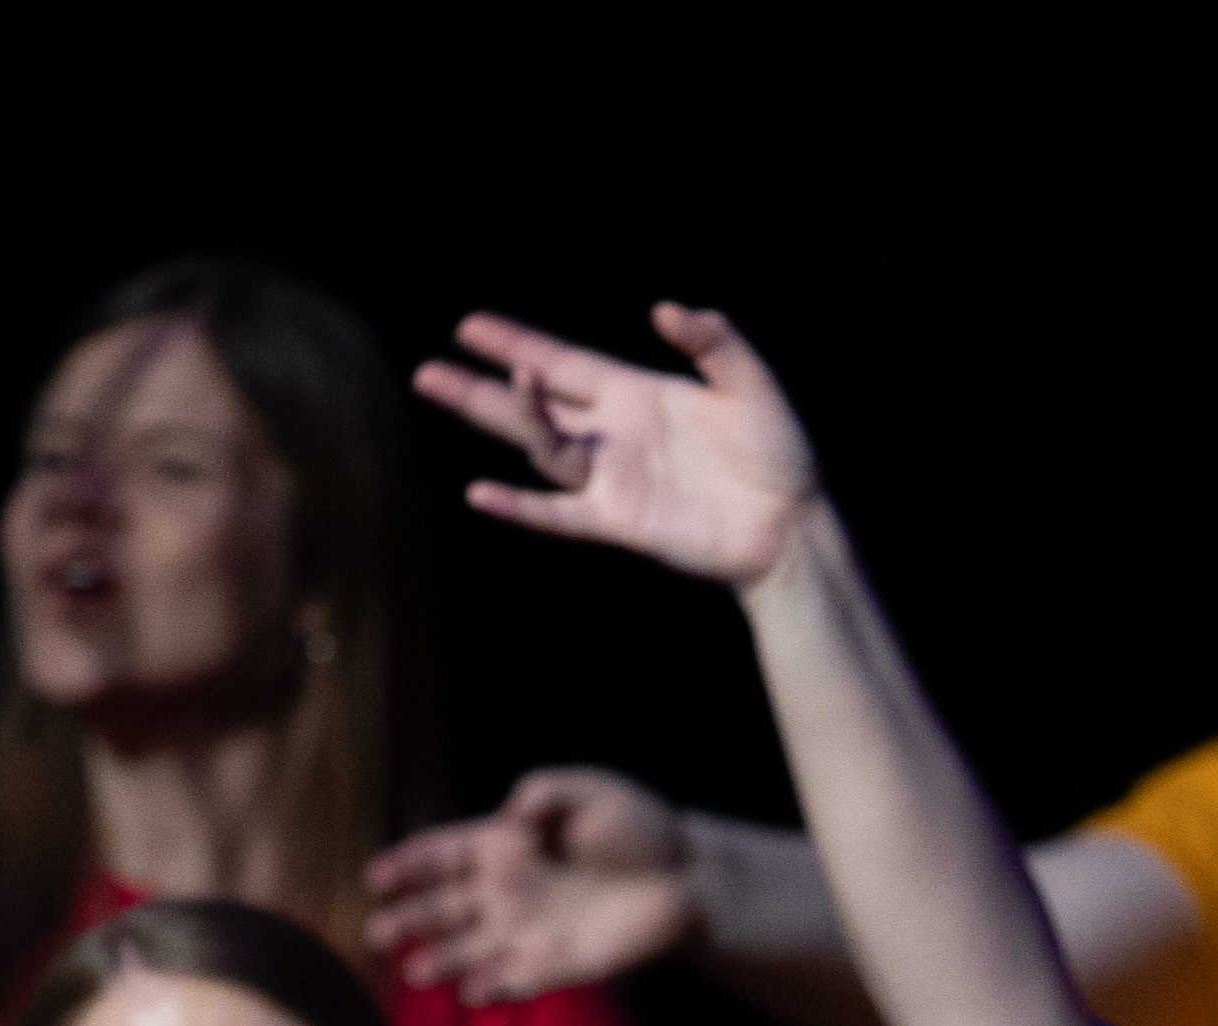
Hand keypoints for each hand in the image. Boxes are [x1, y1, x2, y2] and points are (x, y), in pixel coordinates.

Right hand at [365, 768, 698, 999]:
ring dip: (441, 961)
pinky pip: (510, 982)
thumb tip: (509, 819)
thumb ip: (544, 796)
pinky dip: (490, 989)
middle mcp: (506, 891)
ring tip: (417, 971)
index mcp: (505, 846)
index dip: (407, 866)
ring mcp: (526, 931)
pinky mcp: (553, 966)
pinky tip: (472, 992)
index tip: (377, 878)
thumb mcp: (591, 792)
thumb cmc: (638, 829)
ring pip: (467, 951)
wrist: (685, 879)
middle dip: (408, 920)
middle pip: (442, 908)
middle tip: (379, 933)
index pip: (443, 855)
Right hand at [416, 305, 826, 589]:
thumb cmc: (777, 452)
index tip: (470, 326)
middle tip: (427, 371)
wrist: (791, 524)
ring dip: (505, 418)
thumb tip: (663, 310)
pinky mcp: (619, 521)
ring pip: (540, 447)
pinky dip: (522, 507)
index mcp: (636, 393)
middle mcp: (613, 433)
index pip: (564, 361)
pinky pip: (559, 513)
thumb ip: (712, 341)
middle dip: (481, 386)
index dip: (517, 342)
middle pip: (534, 403)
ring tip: (462, 388)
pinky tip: (481, 494)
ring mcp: (611, 478)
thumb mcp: (750, 383)